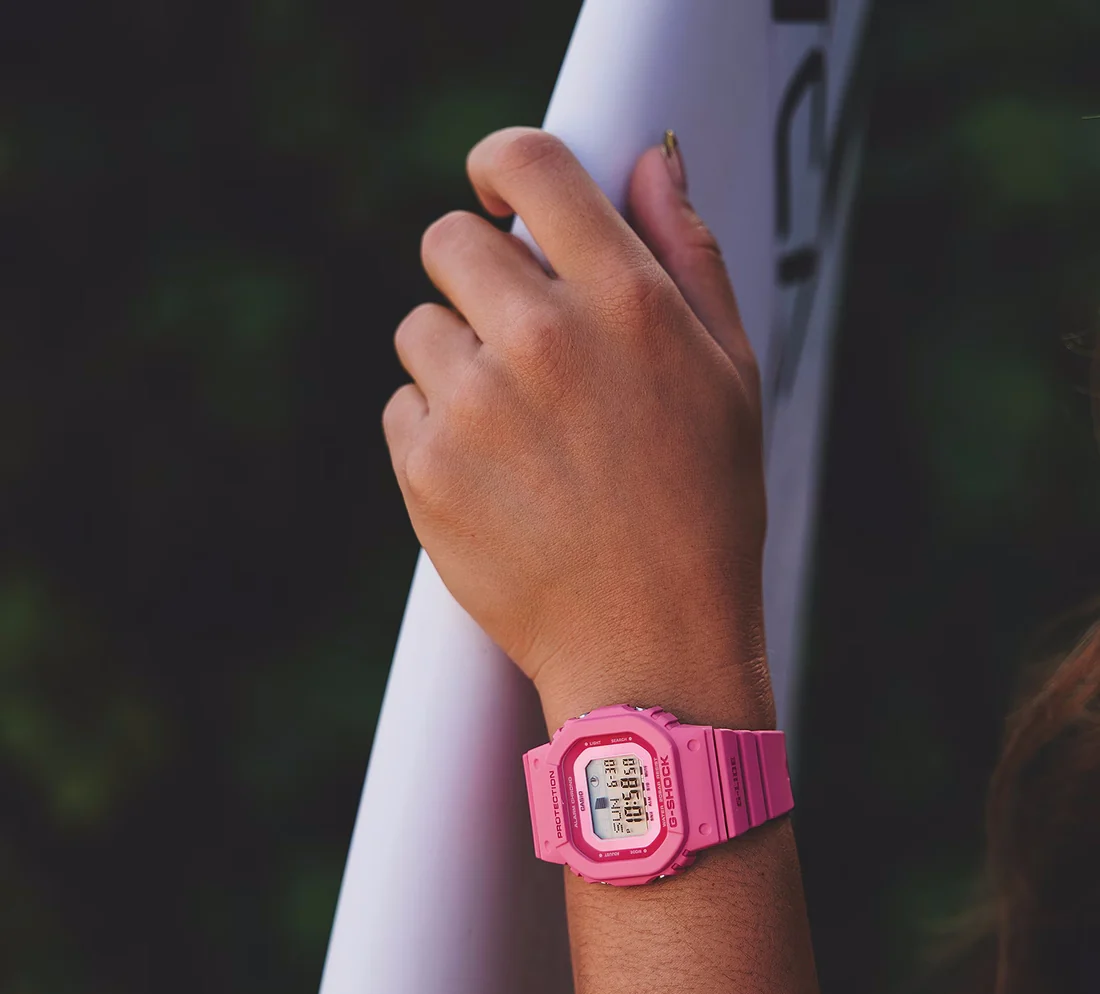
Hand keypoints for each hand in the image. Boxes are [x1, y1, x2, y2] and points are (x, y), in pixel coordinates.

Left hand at [382, 127, 773, 731]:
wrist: (651, 641)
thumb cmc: (703, 508)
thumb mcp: (729, 374)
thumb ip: (687, 254)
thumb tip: (650, 159)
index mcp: (623, 301)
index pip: (529, 165)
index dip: (502, 165)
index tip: (499, 193)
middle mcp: (542, 340)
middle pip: (451, 241)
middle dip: (477, 273)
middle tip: (517, 334)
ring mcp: (475, 407)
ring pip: (420, 329)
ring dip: (457, 360)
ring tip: (517, 429)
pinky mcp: (428, 471)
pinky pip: (404, 408)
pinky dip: (436, 431)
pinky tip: (496, 478)